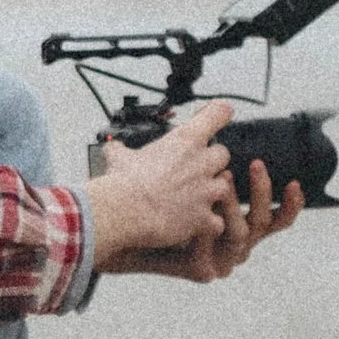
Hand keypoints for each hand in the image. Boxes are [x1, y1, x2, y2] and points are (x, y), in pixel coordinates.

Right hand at [85, 107, 304, 284]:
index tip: (215, 118)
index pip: (218, 113)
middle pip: (224, 154)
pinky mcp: (204, 218)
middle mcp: (200, 163)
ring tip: (193, 199)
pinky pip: (217, 222)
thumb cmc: (122, 183)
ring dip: (212, 193)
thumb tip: (113, 148)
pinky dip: (207, 225)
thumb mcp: (118, 157)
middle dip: (212, 162)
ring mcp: (205, 191)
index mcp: (184, 141)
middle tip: (194, 170)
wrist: (122, 212)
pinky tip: (194, 226)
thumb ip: (121, 150)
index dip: (218, 114)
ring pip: (225, 187)